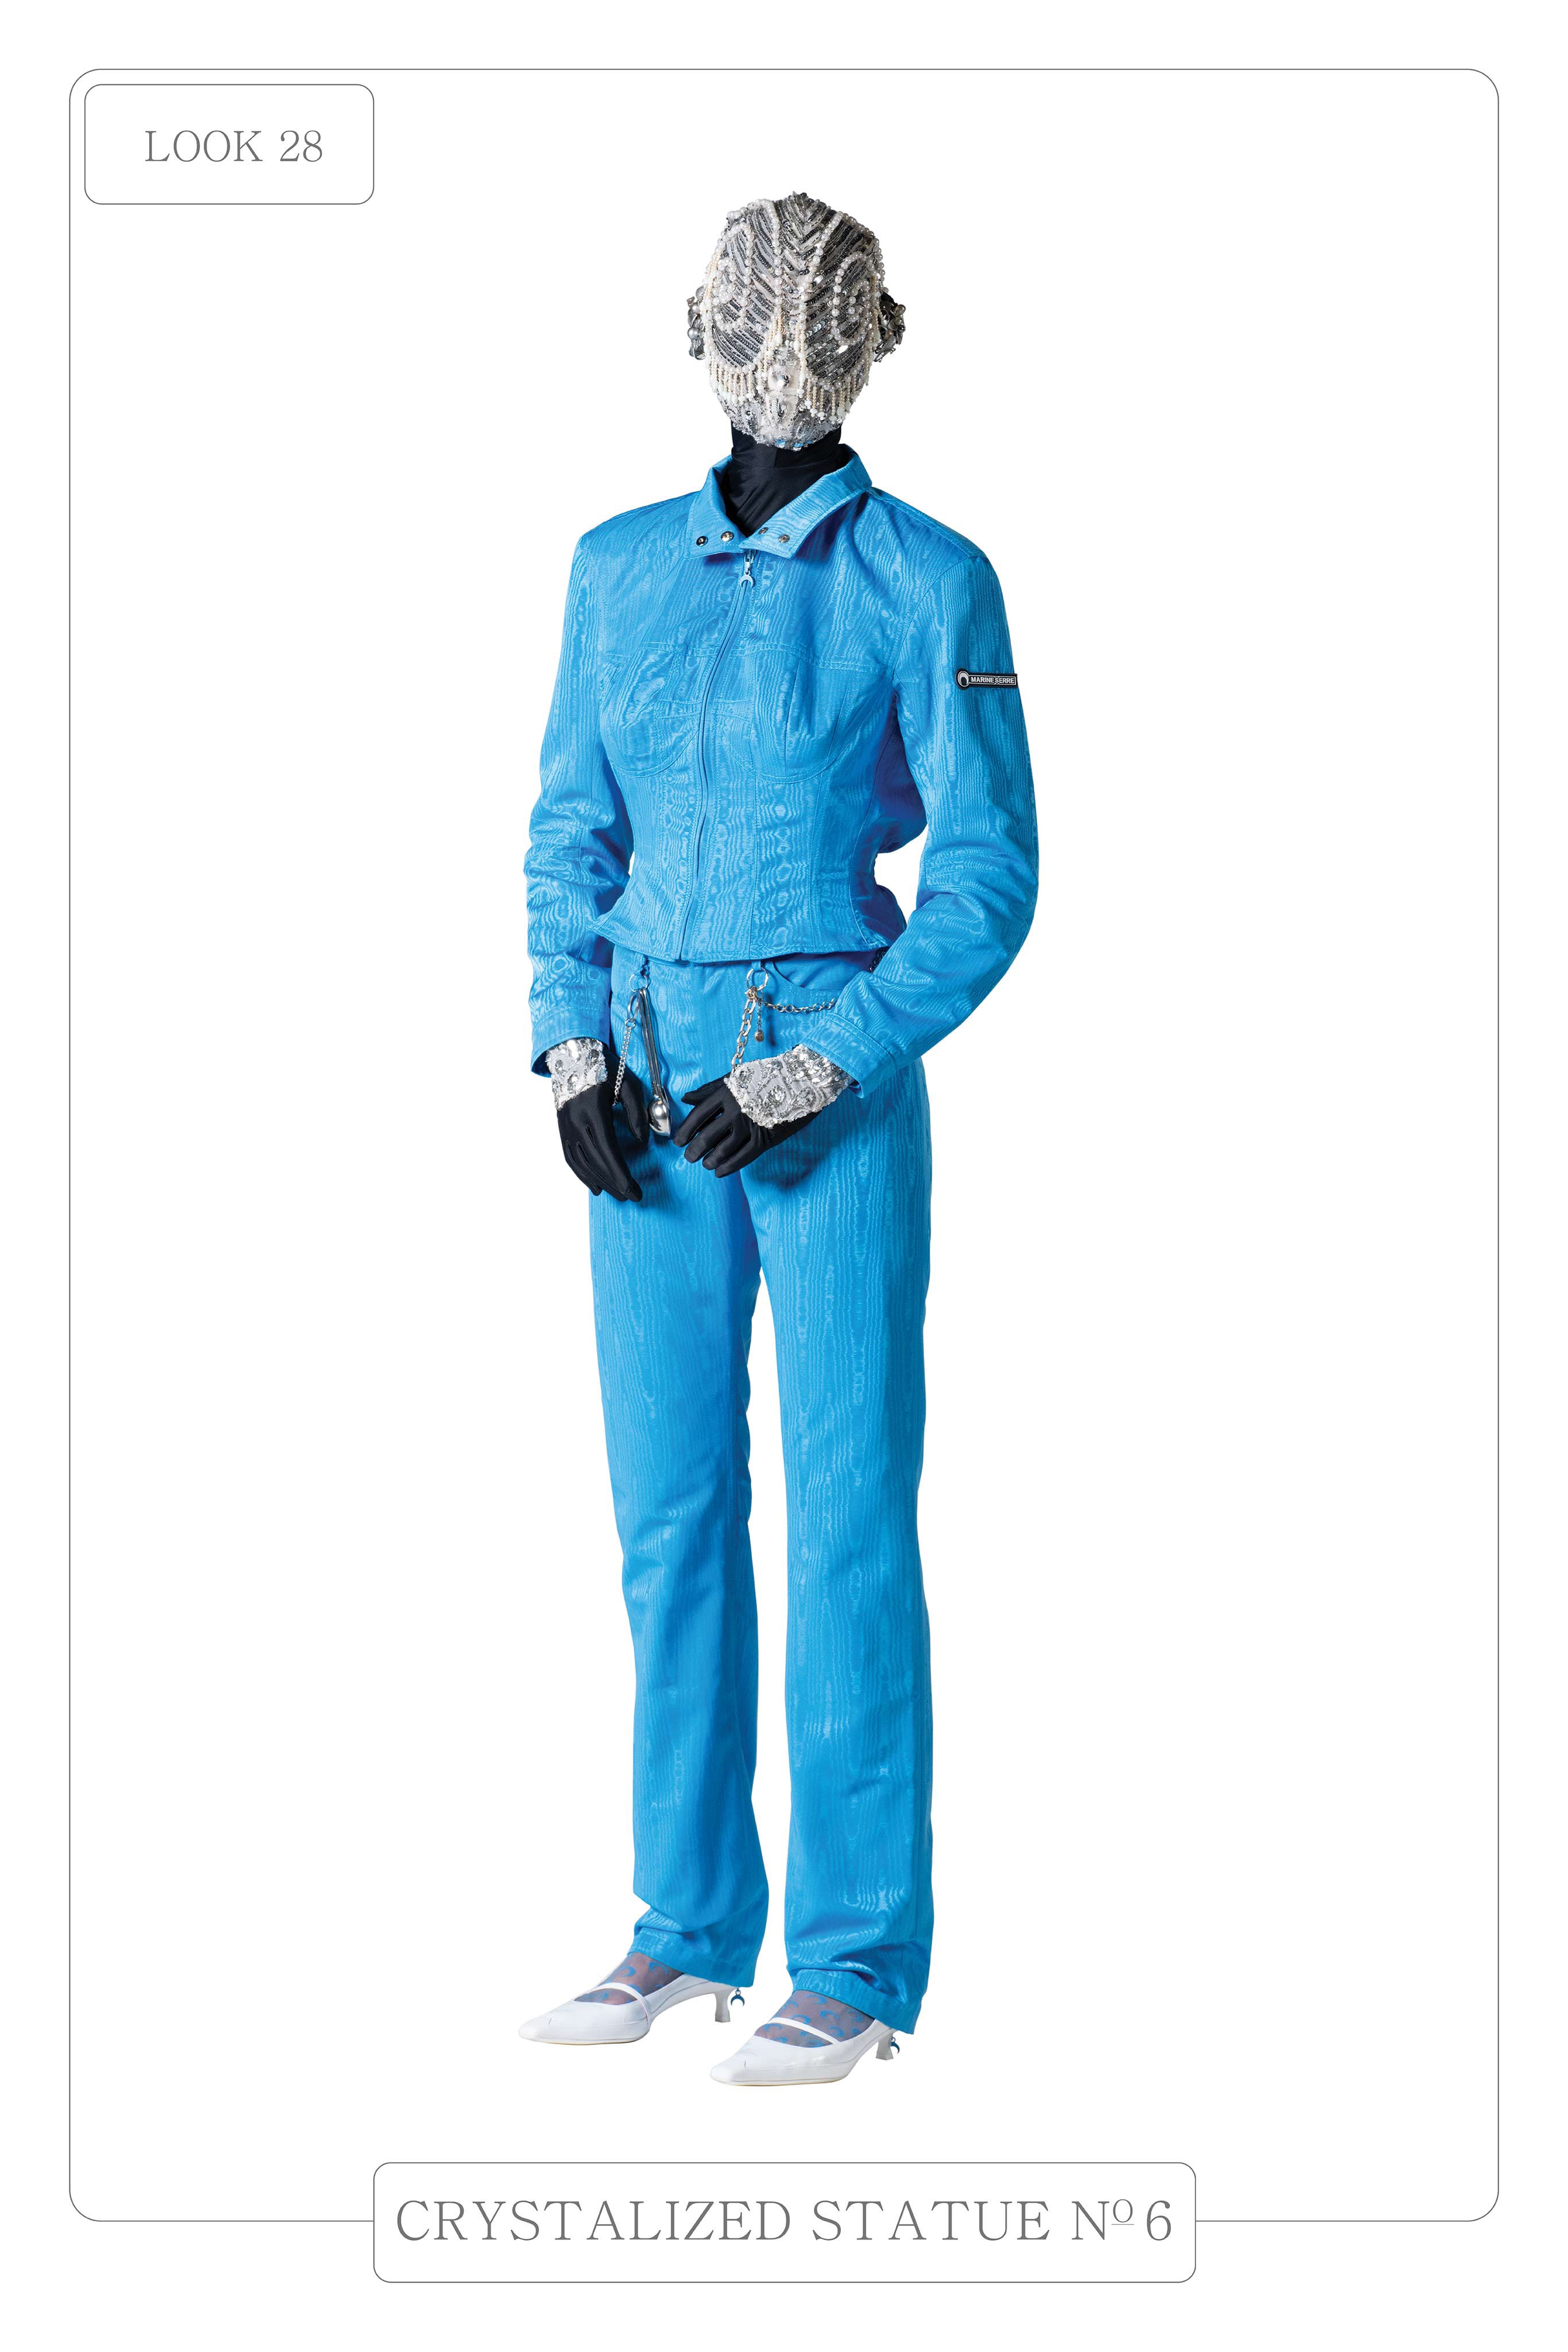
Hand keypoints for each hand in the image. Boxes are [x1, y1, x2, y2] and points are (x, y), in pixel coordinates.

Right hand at [557, 1051, 648, 1200]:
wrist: (573, 1051)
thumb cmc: (606, 1065)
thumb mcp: (628, 1083)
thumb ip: (637, 1112)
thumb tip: (642, 1141)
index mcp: (593, 1111)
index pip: (608, 1152)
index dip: (621, 1175)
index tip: (634, 1191)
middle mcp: (575, 1121)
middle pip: (595, 1162)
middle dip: (614, 1183)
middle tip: (632, 1197)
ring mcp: (565, 1125)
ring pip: (581, 1163)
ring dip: (598, 1181)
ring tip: (616, 1194)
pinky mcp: (561, 1127)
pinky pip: (570, 1156)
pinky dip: (581, 1174)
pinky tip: (593, 1185)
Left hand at [671, 1076, 818, 1177]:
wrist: (801, 1081)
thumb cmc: (766, 1077)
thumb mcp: (735, 1078)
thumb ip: (710, 1089)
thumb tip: (685, 1098)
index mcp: (727, 1093)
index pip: (699, 1115)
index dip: (686, 1130)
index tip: (678, 1141)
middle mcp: (736, 1110)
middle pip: (708, 1135)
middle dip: (695, 1149)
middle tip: (689, 1158)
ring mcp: (751, 1125)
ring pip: (724, 1149)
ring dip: (711, 1160)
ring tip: (705, 1164)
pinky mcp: (765, 1138)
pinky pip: (743, 1157)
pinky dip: (729, 1167)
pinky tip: (720, 1172)